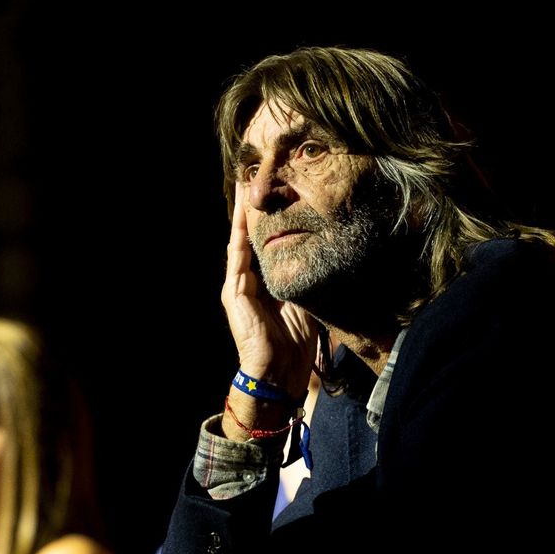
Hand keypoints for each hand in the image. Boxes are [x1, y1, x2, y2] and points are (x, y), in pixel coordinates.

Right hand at [222, 196, 318, 405]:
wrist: (278, 374)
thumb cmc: (294, 345)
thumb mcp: (304, 304)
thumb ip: (305, 281)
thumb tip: (321, 259)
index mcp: (264, 285)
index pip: (265, 246)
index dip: (268, 221)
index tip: (275, 195)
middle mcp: (247, 282)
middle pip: (248, 238)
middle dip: (250, 210)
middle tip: (254, 179)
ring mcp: (237, 287)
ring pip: (239, 242)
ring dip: (241, 215)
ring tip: (243, 187)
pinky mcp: (233, 293)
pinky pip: (236, 257)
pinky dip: (239, 235)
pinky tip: (242, 216)